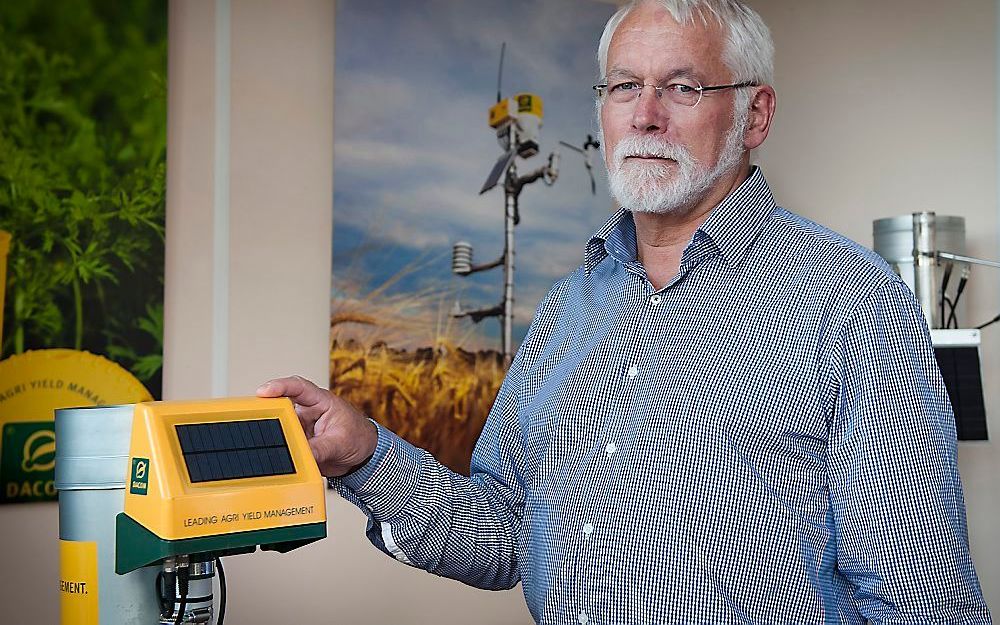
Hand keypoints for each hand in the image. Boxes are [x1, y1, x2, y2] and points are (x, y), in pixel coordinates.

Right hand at [256, 376, 377, 476]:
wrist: (363, 456)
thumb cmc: (358, 437)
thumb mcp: (341, 443)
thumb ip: (320, 449)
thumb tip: (301, 455)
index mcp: (321, 401)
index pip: (298, 387)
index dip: (280, 386)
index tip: (263, 392)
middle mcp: (307, 411)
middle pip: (281, 407)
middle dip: (268, 413)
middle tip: (260, 424)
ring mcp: (300, 427)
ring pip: (279, 428)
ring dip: (273, 437)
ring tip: (270, 447)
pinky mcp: (297, 443)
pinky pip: (284, 446)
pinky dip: (278, 452)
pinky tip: (276, 460)